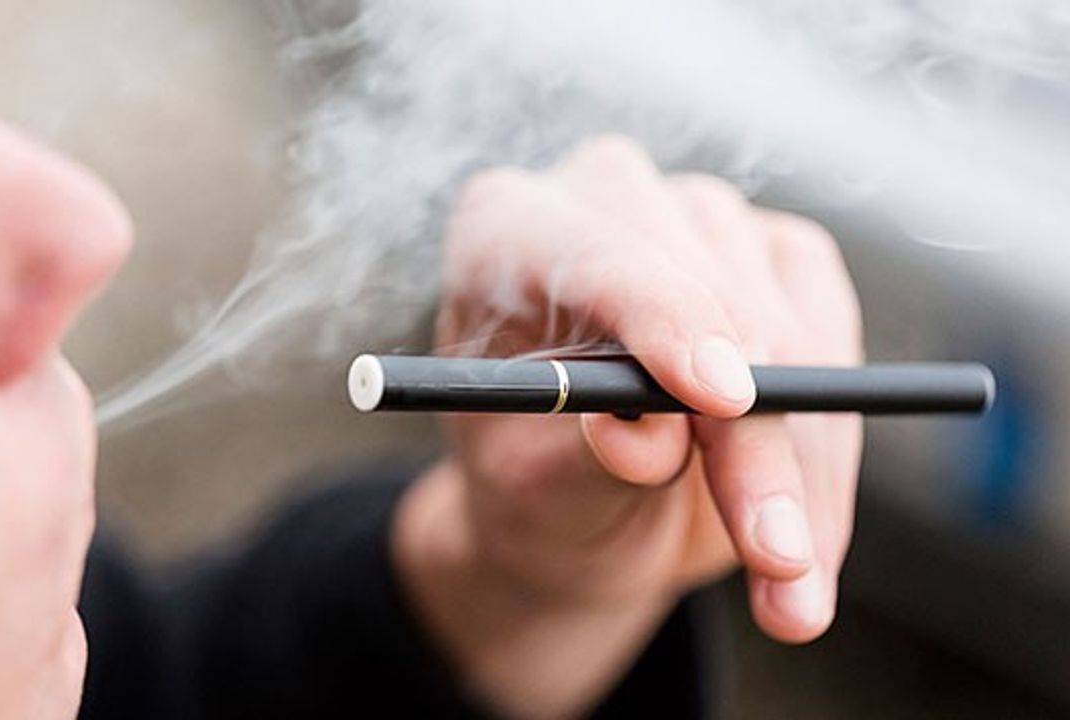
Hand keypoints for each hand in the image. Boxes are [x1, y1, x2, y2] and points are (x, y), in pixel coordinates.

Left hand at [394, 136, 862, 717]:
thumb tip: (644, 437)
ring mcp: (698, 216)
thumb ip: (584, 462)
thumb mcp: (536, 498)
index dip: (664, 320)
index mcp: (503, 235)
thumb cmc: (536, 491)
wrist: (583, 511)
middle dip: (755, 446)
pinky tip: (805, 528)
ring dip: (804, 472)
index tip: (724, 400)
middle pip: (711, 302)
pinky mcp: (778, 250)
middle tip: (779, 561)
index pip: (592, 257)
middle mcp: (605, 200)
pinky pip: (831, 337)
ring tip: (790, 584)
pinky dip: (830, 449)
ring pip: (788, 335)